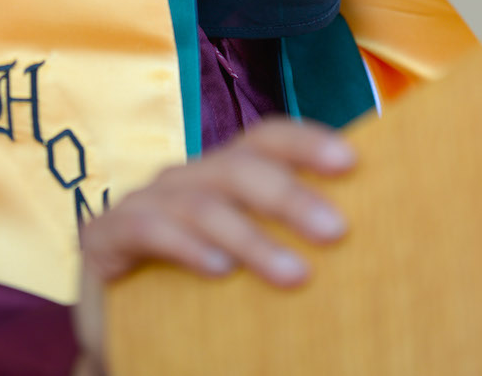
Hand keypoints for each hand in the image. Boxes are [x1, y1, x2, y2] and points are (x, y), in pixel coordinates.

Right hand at [72, 117, 355, 372]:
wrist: (124, 344)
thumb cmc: (200, 301)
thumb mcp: (252, 265)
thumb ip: (294, 245)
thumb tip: (376, 240)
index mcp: (224, 173)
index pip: (267, 138)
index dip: (307, 141)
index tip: (352, 162)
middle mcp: (186, 177)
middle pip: (240, 165)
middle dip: (290, 194)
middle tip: (337, 231)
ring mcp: (143, 201)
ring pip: (203, 202)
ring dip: (251, 236)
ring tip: (295, 275)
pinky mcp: (105, 235)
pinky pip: (151, 229)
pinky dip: (187, 247)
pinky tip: (218, 270)